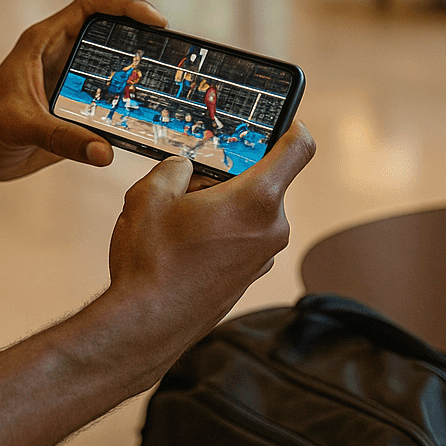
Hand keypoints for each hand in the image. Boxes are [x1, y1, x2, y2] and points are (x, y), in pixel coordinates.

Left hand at [0, 0, 166, 181]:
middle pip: (112, 32)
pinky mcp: (79, 107)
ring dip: (142, 71)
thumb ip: (61, 138)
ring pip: (117, 66)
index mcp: (46, 42)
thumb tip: (104, 152)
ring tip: (174, 81)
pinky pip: (113, 99)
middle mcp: (63, 55)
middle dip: (144, 37)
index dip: (124, 6)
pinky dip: (134, 104)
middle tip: (174, 52)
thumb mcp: (22, 127)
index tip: (155, 20)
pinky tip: (155, 115)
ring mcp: (73, 81)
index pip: (90, 7)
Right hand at [104, 122, 315, 360]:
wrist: (147, 324)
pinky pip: (242, 237)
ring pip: (249, 210)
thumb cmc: (152, 261)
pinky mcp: (249, 276)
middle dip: (226, 174)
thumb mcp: (150, 193)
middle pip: (262, 180)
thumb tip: (185, 168)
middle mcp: (272, 228)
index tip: (275, 121)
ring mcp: (263, 256)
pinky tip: (181, 243)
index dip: (290, 126)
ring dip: (220, 204)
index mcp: (257, 199)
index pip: (299, 148)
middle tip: (188, 181)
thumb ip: (176, 167)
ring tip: (176, 219)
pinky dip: (219, 230)